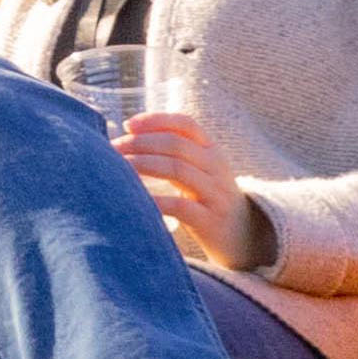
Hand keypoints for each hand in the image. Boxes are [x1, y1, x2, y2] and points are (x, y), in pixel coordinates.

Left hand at [111, 111, 253, 269]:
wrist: (243, 238)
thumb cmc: (206, 200)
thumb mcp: (197, 170)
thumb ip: (172, 153)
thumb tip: (128, 135)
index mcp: (212, 150)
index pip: (185, 124)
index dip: (156, 120)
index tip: (127, 125)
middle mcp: (216, 167)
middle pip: (176, 144)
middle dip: (141, 143)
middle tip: (114, 148)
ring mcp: (216, 194)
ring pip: (178, 170)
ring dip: (144, 165)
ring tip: (119, 168)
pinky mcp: (211, 221)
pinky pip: (182, 207)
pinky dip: (157, 201)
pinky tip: (137, 201)